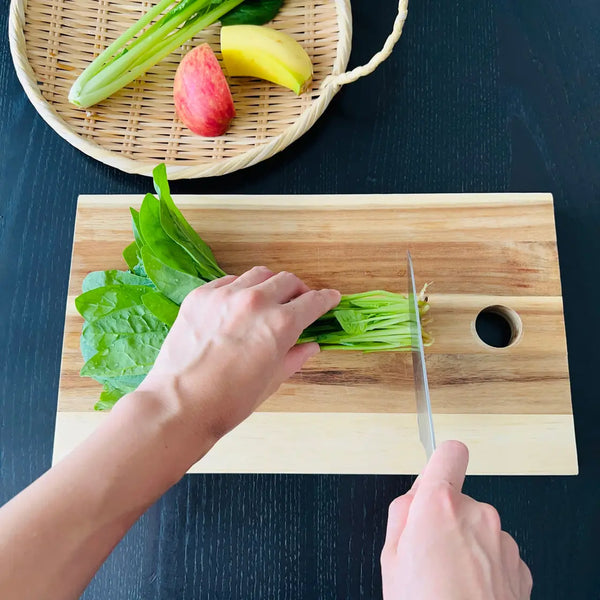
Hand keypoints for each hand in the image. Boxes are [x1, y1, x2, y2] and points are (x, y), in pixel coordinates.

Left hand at [138, 266, 339, 455]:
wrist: (180, 404)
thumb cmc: (230, 401)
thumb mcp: (272, 381)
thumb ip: (295, 356)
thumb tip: (311, 346)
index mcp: (280, 323)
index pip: (312, 301)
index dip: (326, 299)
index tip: (331, 298)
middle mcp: (255, 301)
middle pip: (287, 280)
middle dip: (299, 290)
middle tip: (298, 302)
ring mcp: (225, 295)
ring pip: (258, 274)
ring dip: (270, 284)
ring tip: (268, 300)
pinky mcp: (200, 295)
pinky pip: (229, 281)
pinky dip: (240, 288)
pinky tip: (238, 304)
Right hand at [381, 441, 532, 599]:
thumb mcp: (390, 558)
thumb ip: (401, 514)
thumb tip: (413, 498)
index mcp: (439, 505)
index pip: (449, 454)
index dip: (440, 460)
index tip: (436, 471)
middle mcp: (477, 514)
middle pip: (457, 498)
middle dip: (443, 518)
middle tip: (428, 554)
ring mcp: (501, 540)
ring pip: (477, 527)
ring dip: (465, 544)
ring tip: (449, 580)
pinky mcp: (518, 565)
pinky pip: (495, 551)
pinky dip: (484, 564)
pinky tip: (469, 590)